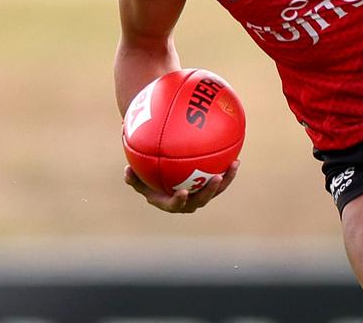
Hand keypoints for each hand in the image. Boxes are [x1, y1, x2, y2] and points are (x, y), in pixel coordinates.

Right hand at [124, 160, 238, 213]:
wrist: (164, 182)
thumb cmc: (149, 180)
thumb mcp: (139, 180)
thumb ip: (133, 178)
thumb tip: (126, 170)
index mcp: (169, 202)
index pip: (175, 205)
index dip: (179, 201)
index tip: (183, 192)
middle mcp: (187, 202)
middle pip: (201, 200)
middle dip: (209, 191)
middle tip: (216, 178)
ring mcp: (200, 196)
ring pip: (215, 191)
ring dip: (226, 180)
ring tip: (233, 165)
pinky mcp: (209, 188)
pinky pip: (221, 181)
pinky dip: (229, 172)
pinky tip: (236, 159)